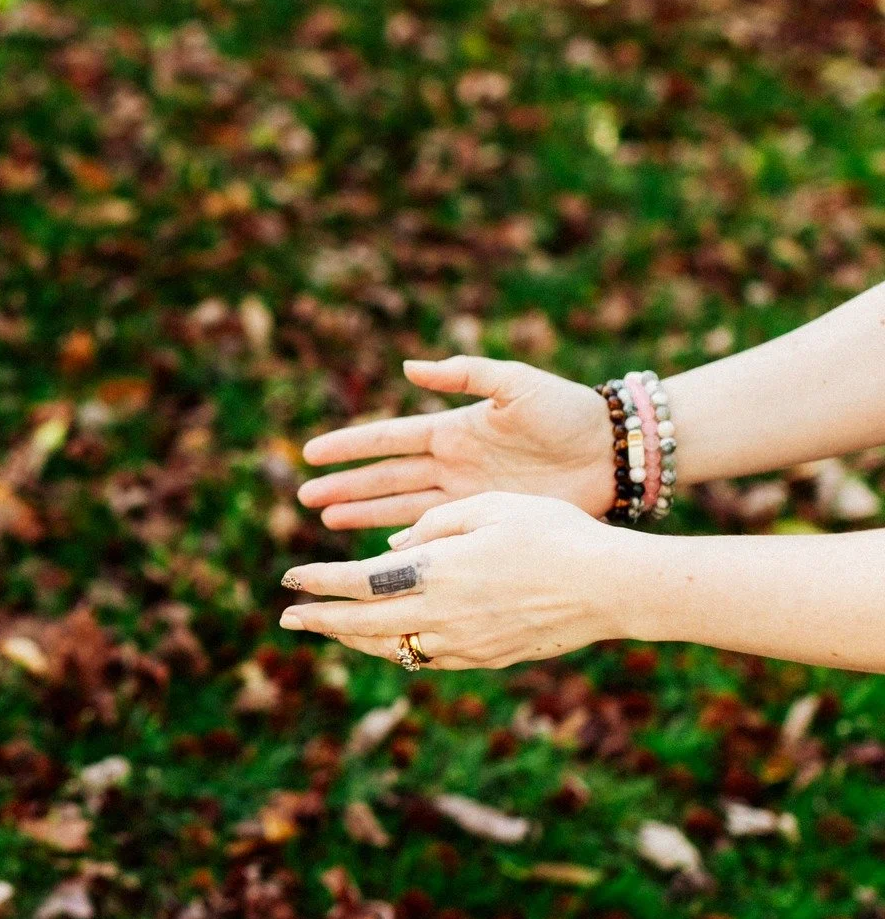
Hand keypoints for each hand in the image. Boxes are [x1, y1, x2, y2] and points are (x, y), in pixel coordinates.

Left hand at [278, 493, 630, 669]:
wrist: (611, 586)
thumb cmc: (554, 532)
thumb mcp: (489, 507)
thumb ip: (434, 524)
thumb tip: (389, 550)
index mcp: (440, 571)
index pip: (361, 582)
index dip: (321, 582)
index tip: (289, 579)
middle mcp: (445, 614)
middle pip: (365, 624)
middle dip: (322, 621)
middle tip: (288, 618)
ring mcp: (466, 643)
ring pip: (394, 648)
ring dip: (356, 640)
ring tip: (330, 630)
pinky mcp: (487, 658)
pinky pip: (428, 659)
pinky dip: (400, 649)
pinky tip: (388, 640)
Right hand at [298, 356, 617, 530]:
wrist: (612, 451)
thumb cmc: (567, 410)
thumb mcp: (515, 384)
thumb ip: (465, 375)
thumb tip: (408, 367)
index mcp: (453, 429)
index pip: (388, 439)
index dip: (349, 446)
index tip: (310, 453)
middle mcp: (451, 463)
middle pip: (385, 478)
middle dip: (345, 487)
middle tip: (305, 498)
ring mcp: (466, 494)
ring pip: (401, 507)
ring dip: (364, 514)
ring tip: (327, 522)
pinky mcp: (486, 519)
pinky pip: (436, 533)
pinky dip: (409, 542)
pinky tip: (382, 551)